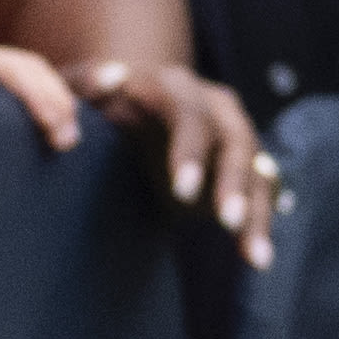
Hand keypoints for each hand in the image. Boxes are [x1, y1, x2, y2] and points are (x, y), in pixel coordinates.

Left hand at [78, 50, 281, 265]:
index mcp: (172, 87)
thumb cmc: (93, 103)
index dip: (190, 150)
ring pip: (256, 169)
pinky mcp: (241, 166)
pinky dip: (261, 226)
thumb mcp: (77, 88)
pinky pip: (261, 193)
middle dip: (234, 182)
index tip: (182, 191)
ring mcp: (231, 135)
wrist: (126, 110)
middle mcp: (211, 106)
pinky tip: (258, 259)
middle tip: (229, 221)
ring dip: (256, 209)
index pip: (189, 114)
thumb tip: (112, 79)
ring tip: (254, 256)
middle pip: (236, 140)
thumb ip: (83, 82)